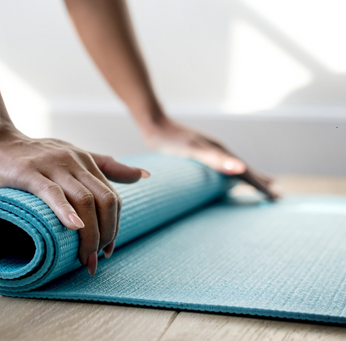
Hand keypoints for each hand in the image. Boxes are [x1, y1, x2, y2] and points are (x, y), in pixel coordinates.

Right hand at [0, 129, 149, 275]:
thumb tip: (144, 175)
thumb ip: (107, 165)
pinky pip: (52, 193)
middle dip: (105, 234)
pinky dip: (65, 212)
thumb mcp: (73, 155)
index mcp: (85, 161)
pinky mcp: (29, 172)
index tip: (106, 250)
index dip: (114, 226)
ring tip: (83, 258)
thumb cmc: (32, 154)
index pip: (112, 198)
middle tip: (95, 259)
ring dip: (89, 234)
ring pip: (84, 200)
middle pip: (104, 201)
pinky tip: (73, 227)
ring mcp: (52, 166)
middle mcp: (74, 161)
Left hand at [144, 118, 278, 199]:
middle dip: (260, 183)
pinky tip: (228, 177)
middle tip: (277, 196)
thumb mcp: (193, 150)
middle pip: (245, 169)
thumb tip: (241, 168)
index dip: (260, 186)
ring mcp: (210, 150)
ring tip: (262, 185)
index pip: (246, 172)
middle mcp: (219, 150)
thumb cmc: (170, 140)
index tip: (275, 198)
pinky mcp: (199, 152)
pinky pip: (222, 166)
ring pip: (235, 167)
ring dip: (249, 177)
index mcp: (221, 152)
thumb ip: (216, 159)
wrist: (153, 123)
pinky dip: (232, 173)